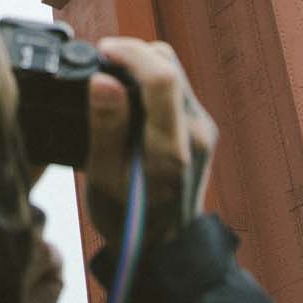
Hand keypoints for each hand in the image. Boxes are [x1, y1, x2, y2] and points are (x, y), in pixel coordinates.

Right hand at [84, 38, 216, 250]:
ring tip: (110, 84)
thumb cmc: (130, 221)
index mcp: (171, 147)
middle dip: (132, 55)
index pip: (162, 78)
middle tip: (99, 66)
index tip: (101, 51)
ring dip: (141, 67)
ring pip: (173, 71)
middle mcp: (195, 130)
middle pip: (169, 63)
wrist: (168, 251)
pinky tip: (128, 102)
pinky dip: (149, 83)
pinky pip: (176, 88)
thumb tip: (102, 80)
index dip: (129, 53)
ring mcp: (202, 128)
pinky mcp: (201, 128)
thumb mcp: (103, 180)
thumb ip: (106, 128)